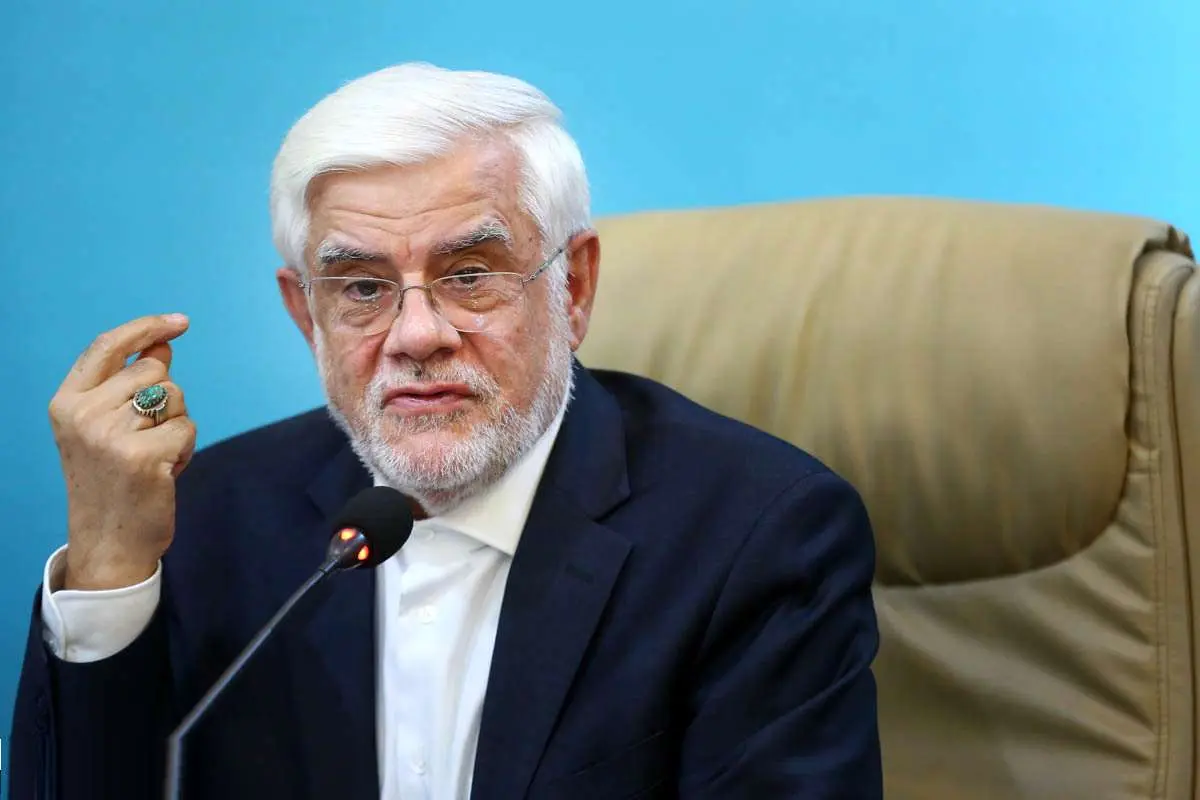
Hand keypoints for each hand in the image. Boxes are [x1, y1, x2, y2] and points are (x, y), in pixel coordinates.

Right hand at [49, 314, 194, 589]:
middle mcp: (82, 414)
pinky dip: (184, 448)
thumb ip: (131, 384)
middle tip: (146, 439)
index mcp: (66, 402)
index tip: (179, 322)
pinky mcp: (141, 455)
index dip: (146, 328)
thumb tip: (163, 344)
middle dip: (165, 400)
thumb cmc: (113, 481)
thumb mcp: (108, 427)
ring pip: (175, 397)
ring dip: (176, 425)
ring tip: (152, 457)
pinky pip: (186, 427)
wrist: (109, 543)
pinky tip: (162, 473)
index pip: (108, 346)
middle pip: (153, 372)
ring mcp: (110, 434)